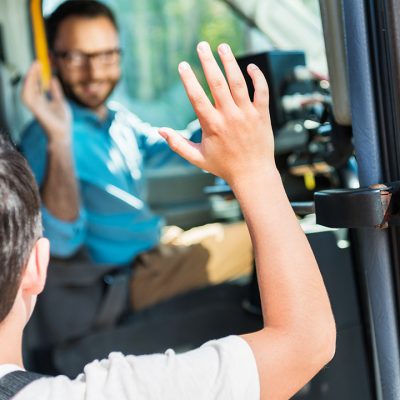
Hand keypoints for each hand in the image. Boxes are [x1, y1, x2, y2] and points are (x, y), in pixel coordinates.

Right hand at [22, 61, 70, 143]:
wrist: (63, 134)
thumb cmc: (62, 121)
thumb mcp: (60, 101)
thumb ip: (56, 91)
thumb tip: (53, 77)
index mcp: (40, 100)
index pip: (35, 84)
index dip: (36, 73)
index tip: (40, 63)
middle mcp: (35, 102)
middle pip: (30, 84)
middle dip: (32, 72)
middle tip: (38, 61)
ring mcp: (34, 106)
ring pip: (27, 88)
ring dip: (30, 76)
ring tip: (36, 65)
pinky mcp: (35, 110)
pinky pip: (27, 96)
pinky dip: (29, 86)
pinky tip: (32, 78)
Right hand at [159, 42, 274, 185]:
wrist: (252, 174)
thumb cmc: (223, 166)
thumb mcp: (197, 158)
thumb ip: (177, 144)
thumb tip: (159, 130)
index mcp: (212, 126)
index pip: (196, 97)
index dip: (188, 79)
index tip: (182, 65)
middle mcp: (229, 117)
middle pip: (217, 83)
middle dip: (208, 62)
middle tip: (201, 45)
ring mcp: (247, 114)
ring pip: (238, 82)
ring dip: (230, 62)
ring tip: (222, 46)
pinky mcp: (262, 115)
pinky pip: (261, 91)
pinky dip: (257, 77)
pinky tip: (250, 67)